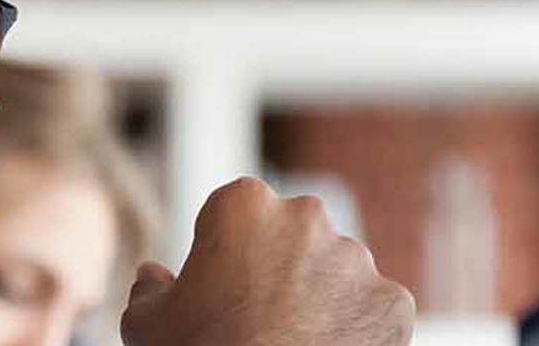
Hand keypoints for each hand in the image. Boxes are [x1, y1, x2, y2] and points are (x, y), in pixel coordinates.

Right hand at [120, 177, 414, 345]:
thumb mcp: (145, 324)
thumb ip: (147, 288)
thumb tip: (152, 278)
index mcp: (243, 206)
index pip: (235, 214)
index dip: (224, 252)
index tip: (220, 288)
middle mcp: (306, 218)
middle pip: (292, 235)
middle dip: (279, 266)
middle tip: (256, 317)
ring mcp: (356, 260)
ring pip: (334, 271)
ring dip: (317, 297)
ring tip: (291, 341)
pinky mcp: (393, 302)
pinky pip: (369, 309)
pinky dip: (353, 330)